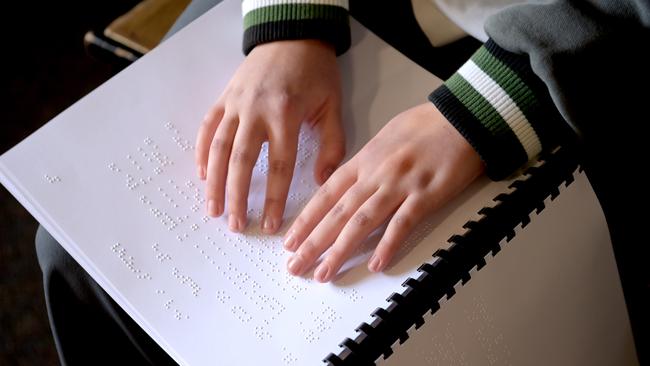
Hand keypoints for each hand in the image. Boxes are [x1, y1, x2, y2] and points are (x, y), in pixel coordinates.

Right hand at [195, 40, 344, 233]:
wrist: (292, 35)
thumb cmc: (316, 72)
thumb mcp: (332, 105)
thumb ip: (331, 144)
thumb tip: (322, 181)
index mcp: (286, 115)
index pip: (279, 165)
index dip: (274, 198)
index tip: (269, 224)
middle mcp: (256, 111)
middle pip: (242, 162)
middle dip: (238, 197)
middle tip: (236, 225)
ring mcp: (236, 103)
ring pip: (220, 147)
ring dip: (214, 181)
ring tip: (213, 209)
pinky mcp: (224, 97)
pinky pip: (208, 127)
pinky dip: (203, 152)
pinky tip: (202, 174)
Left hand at [283, 103, 484, 281]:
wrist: (462, 116)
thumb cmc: (426, 124)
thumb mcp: (385, 137)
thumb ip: (365, 162)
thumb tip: (348, 182)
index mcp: (364, 160)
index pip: (326, 195)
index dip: (306, 220)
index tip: (290, 240)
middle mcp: (376, 174)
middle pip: (337, 214)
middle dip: (312, 243)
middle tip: (295, 266)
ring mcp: (400, 185)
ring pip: (362, 222)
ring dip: (340, 250)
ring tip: (323, 272)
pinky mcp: (426, 195)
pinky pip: (403, 224)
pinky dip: (388, 245)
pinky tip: (375, 264)